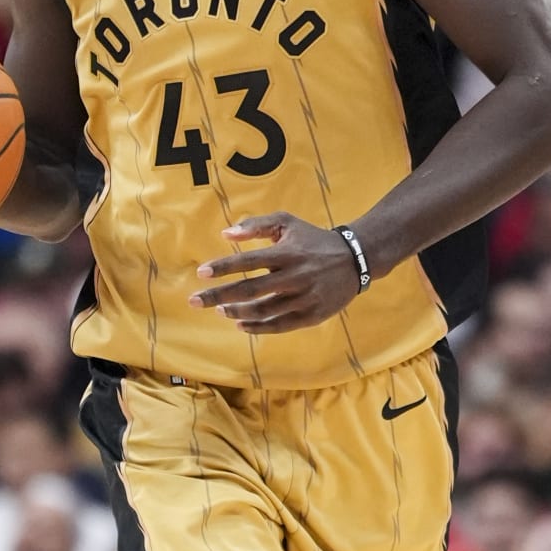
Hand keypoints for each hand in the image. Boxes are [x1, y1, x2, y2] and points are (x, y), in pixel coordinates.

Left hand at [190, 214, 364, 333]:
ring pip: (263, 310)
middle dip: (219, 296)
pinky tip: (241, 325)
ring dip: (237, 312)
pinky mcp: (312, 315)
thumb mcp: (288, 223)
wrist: (355, 259)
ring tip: (220, 310)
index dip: (224, 267)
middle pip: (250, 290)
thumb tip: (225, 234)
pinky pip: (280, 325)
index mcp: (286, 253)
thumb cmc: (313, 240)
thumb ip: (256, 225)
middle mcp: (294, 276)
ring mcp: (304, 298)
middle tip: (195, 301)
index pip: (248, 261)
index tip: (201, 273)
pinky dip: (258, 327)